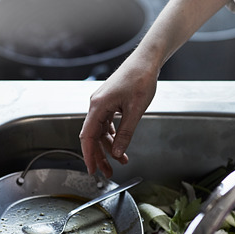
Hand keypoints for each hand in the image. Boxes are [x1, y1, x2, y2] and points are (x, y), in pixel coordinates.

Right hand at [79, 56, 158, 177]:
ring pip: (101, 132)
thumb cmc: (140, 78)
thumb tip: (118, 152)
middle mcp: (97, 105)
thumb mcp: (135, 110)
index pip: (88, 137)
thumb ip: (125, 133)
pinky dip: (113, 136)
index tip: (92, 169)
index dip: (89, 155)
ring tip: (119, 162)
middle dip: (100, 156)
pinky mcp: (110, 103)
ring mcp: (103, 104)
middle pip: (93, 137)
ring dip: (109, 148)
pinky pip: (107, 124)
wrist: (146, 61)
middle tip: (107, 172)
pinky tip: (120, 146)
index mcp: (98, 106)